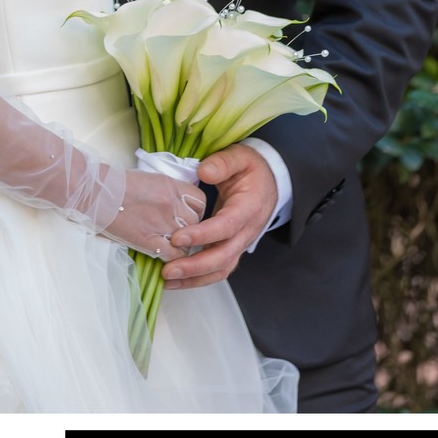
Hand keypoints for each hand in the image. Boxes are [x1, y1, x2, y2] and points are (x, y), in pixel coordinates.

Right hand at [103, 169, 204, 261]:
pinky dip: (171, 258)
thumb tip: (177, 204)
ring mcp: (162, 223)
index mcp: (172, 185)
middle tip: (178, 234)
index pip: (200, 201)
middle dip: (190, 230)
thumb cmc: (115, 184)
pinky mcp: (150, 241)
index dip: (196, 211)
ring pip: (187, 241)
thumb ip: (168, 191)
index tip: (187, 216)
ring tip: (169, 246)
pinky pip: (173, 255)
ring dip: (181, 246)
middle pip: (196, 223)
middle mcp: (171, 203)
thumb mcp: (149, 179)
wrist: (94, 191)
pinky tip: (162, 256)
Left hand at [161, 144, 276, 289]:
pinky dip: (198, 278)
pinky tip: (177, 279)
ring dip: (194, 278)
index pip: (226, 226)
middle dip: (195, 267)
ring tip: (167, 280)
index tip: (177, 238)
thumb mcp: (240, 157)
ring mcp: (241, 243)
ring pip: (221, 269)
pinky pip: (218, 270)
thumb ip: (223, 163)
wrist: (270, 182)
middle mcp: (247, 231)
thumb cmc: (251, 169)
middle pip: (224, 257)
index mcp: (249, 207)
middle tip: (167, 270)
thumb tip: (203, 172)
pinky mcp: (233, 249)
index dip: (203, 235)